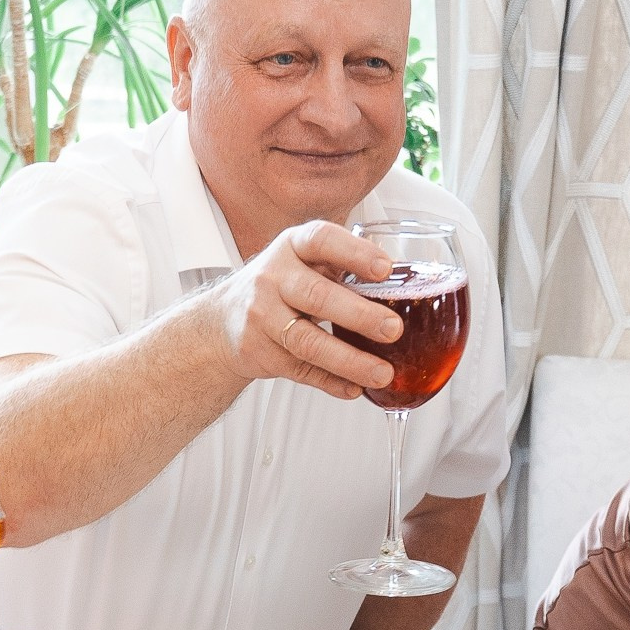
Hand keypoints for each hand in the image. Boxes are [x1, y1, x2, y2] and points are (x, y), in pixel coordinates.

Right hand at [213, 220, 409, 403]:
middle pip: (316, 296)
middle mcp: (273, 277)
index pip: (322, 240)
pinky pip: (300, 370)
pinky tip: (354, 389)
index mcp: (293, 246)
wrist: (224, 320)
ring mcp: (262, 315)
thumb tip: (405, 285)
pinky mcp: (258, 351)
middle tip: (393, 330)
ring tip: (382, 373)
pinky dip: (330, 382)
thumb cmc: (282, 286)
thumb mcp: (306, 262)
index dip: (354, 253)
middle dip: (359, 315)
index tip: (385, 269)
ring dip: (349, 360)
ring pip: (307, 341)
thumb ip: (345, 268)